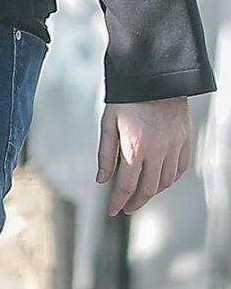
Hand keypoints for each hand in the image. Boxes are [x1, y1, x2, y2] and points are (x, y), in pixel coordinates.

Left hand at [97, 97, 191, 216]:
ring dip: (152, 193)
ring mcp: (174, 146)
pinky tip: (160, 180)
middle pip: (148, 189)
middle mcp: (158, 150)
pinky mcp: (185, 140)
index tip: (112, 210)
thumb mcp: (108, 125)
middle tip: (126, 207)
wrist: (153, 78)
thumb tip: (102, 179)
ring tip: (140, 194)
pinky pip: (180, 169)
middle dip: (135, 202)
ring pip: (165, 182)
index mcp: (135, 147)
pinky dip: (169, 180)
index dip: (118, 202)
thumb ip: (106, 155)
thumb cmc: (127, 99)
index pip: (126, 186)